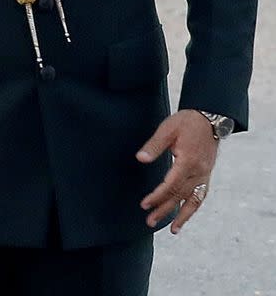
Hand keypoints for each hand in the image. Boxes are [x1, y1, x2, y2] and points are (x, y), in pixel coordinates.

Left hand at [136, 109, 217, 233]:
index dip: (157, 196)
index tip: (145, 204)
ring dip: (182, 216)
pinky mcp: (207, 175)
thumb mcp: (167, 129)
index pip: (170, 185)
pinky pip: (201, 196)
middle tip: (150, 222)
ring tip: (172, 230)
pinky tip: (186, 216)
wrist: (209, 118)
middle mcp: (199, 172)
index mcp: (188, 161)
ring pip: (192, 200)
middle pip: (180, 195)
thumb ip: (154, 146)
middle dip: (164, 210)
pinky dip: (193, 208)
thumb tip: (140, 159)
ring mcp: (205, 175)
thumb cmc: (186, 122)